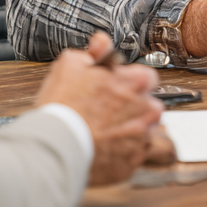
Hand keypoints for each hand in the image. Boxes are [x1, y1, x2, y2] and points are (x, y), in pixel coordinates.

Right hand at [35, 33, 162, 185]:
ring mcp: (142, 140)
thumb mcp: (71, 64)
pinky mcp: (132, 164)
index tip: (116, 87)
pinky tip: (101, 148)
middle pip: (148, 105)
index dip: (129, 81)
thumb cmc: (64, 106)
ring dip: (129, 130)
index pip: (147, 76)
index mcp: (137, 82)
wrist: (57, 146)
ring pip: (143, 131)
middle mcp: (147, 110)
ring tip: (102, 131)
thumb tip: (102, 42)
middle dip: (133, 106)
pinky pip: (133, 155)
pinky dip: (121, 153)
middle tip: (106, 110)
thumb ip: (94, 51)